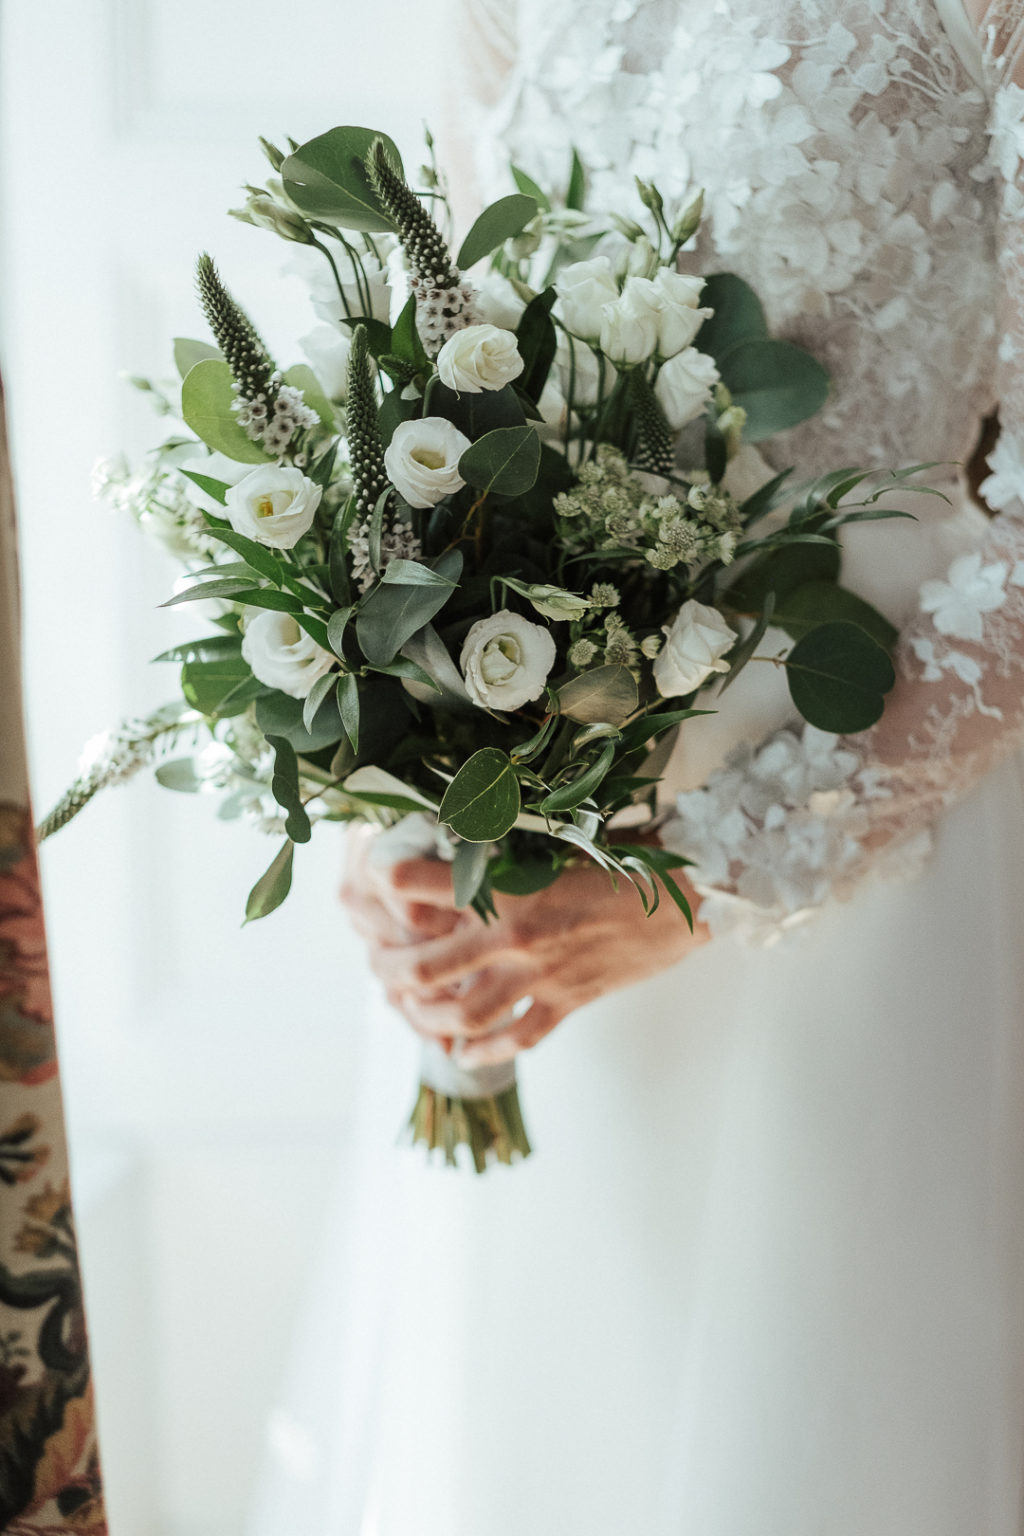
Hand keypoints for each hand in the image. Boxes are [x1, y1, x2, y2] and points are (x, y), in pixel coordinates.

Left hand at [341, 832, 709, 1065]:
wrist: (685, 900)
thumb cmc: (624, 861)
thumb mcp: (558, 841)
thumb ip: (506, 851)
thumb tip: (454, 843)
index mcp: (511, 887)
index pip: (426, 884)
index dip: (390, 881)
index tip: (379, 878)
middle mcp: (516, 936)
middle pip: (427, 968)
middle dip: (393, 971)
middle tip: (381, 966)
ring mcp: (540, 976)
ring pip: (463, 1013)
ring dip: (428, 1017)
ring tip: (412, 1009)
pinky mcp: (566, 1003)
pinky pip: (514, 1038)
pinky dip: (482, 1049)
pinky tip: (464, 1047)